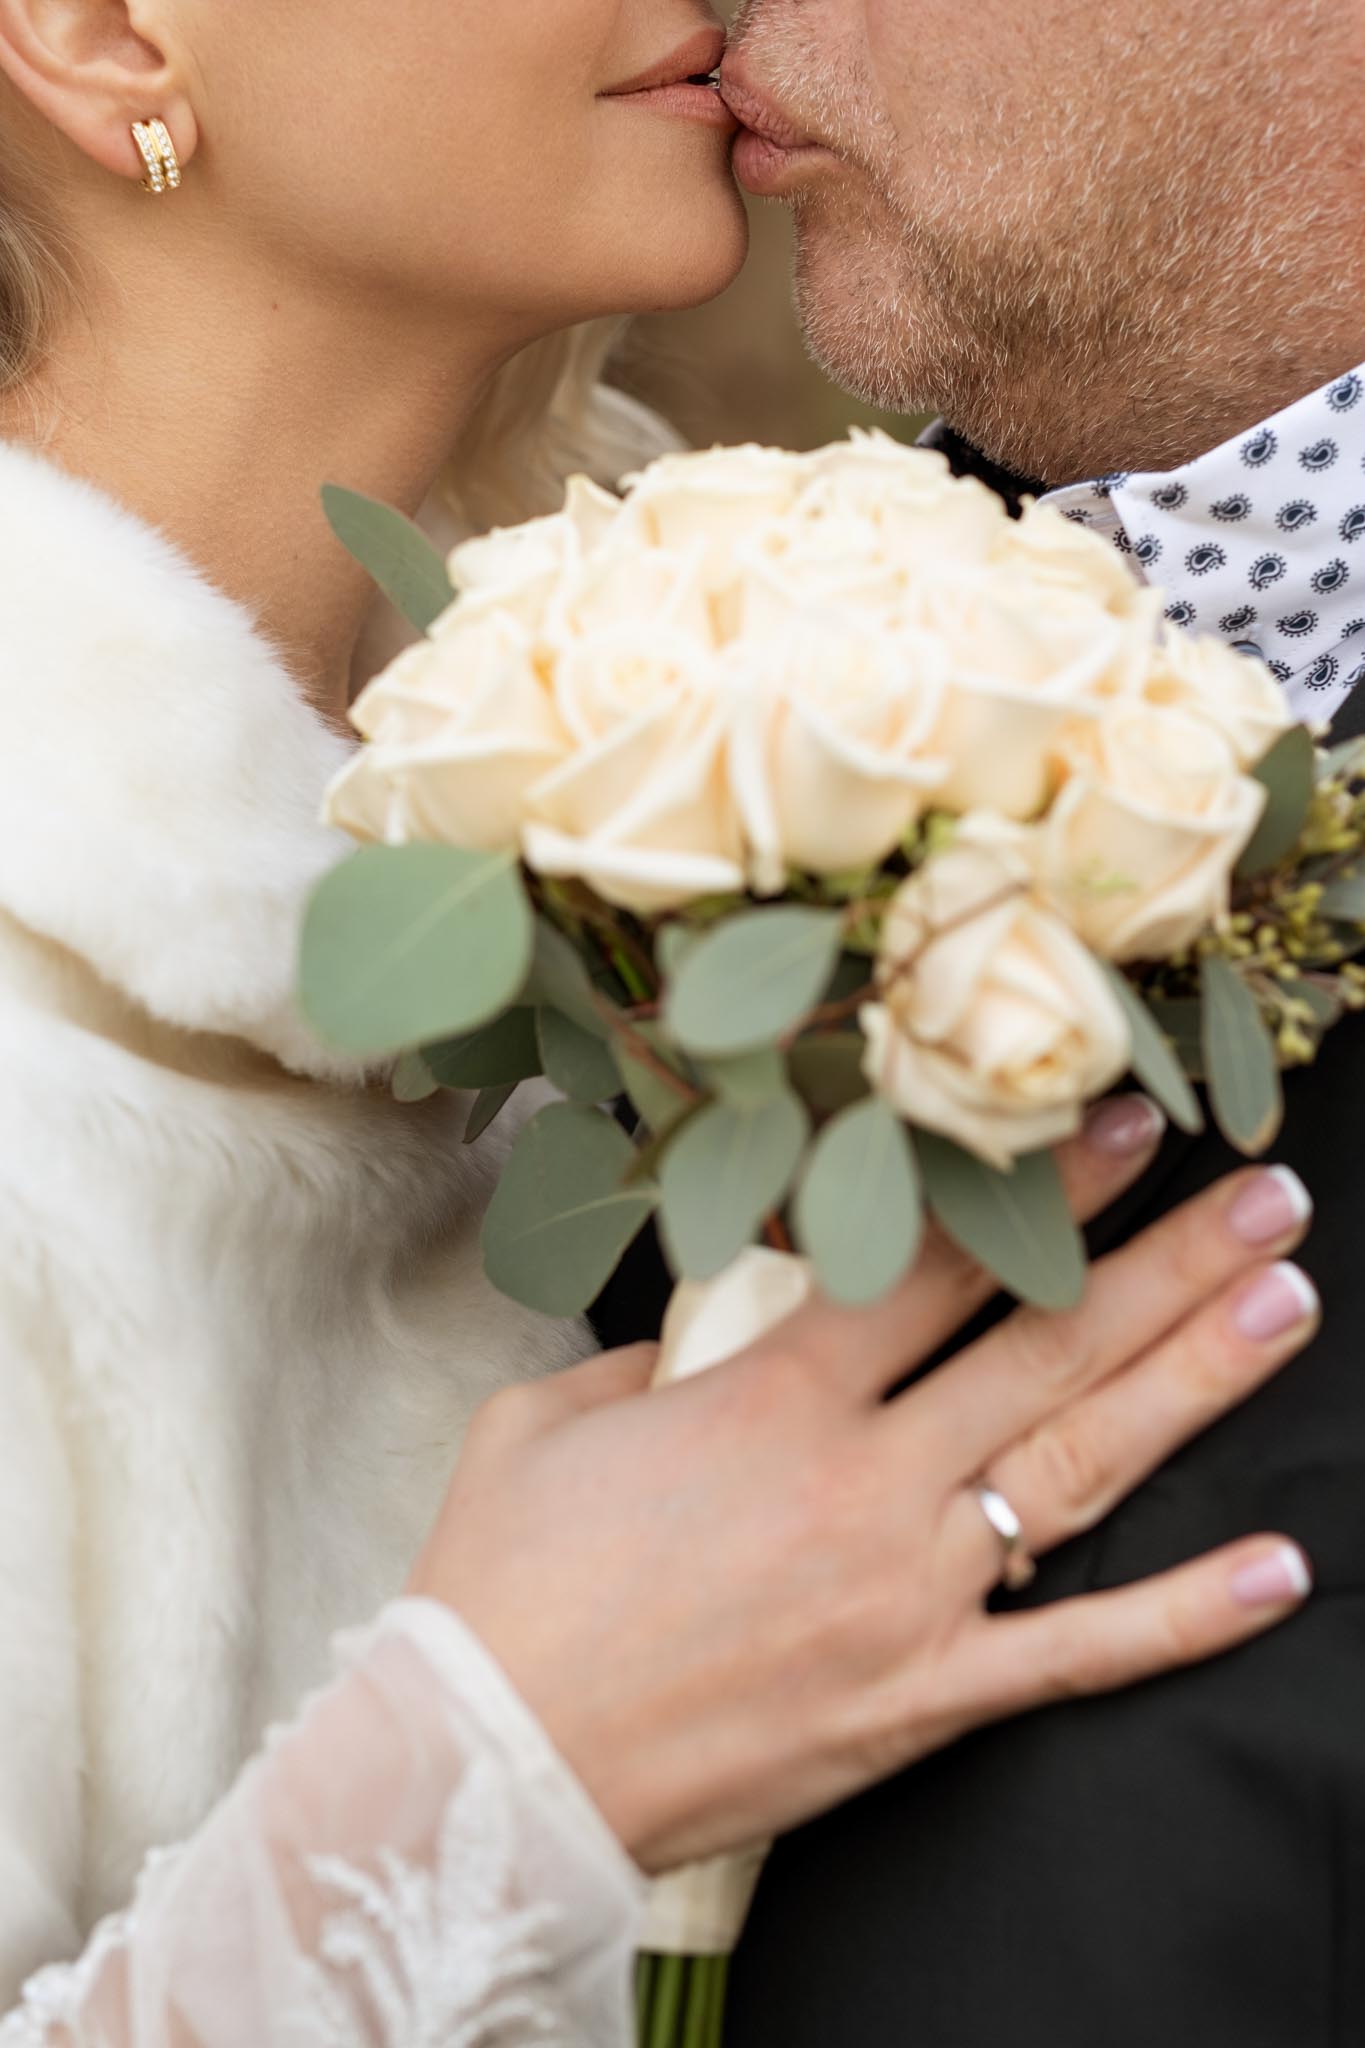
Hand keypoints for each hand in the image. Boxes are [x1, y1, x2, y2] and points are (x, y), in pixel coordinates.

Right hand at [408, 1100, 1317, 1872]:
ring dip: (1193, 1379)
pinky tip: (1276, 1572)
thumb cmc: (499, 1581)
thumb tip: (707, 1334)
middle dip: (1166, 1258)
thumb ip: (647, 1357)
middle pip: (1046, 1346)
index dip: (1039, 1185)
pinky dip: (1180, 1616)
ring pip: (1078, 1466)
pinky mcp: (918, 1698)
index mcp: (771, 1396)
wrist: (487, 1767)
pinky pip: (1071, 1655)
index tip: (1119, 1126)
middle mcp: (862, 1482)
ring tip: (1285, 1305)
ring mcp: (904, 1594)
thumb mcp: (542, 1419)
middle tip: (1269, 1194)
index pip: (936, 1260)